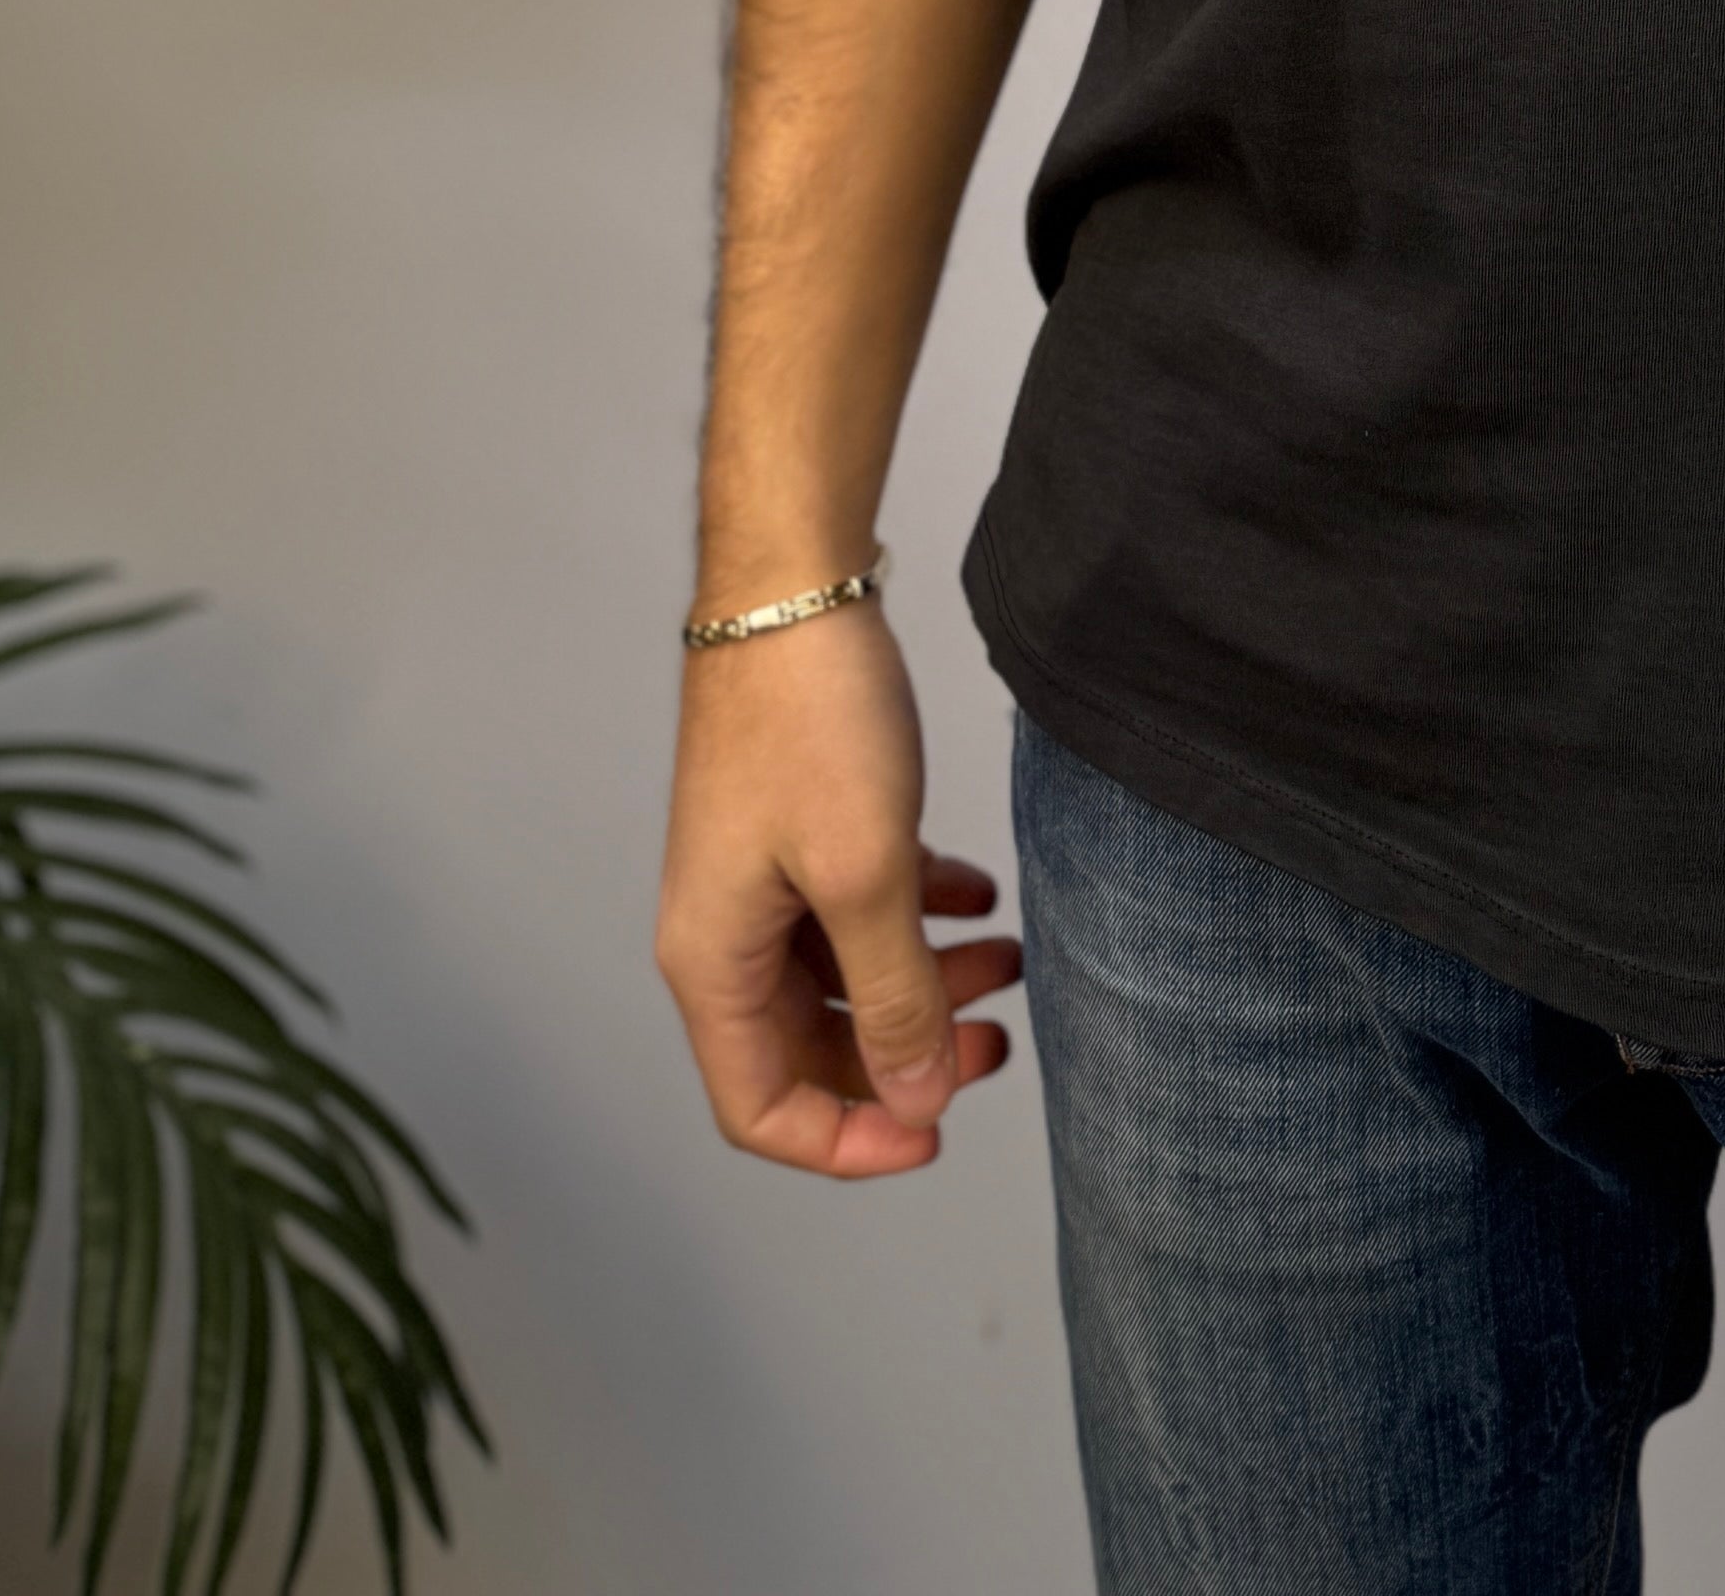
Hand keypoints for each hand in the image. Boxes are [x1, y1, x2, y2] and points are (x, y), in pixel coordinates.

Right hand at [653, 601, 1023, 1175]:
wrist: (792, 585)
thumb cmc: (810, 719)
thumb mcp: (865, 874)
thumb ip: (893, 995)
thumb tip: (917, 1094)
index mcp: (713, 962)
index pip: (761, 1106)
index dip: (848, 1139)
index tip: (937, 1130)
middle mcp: (725, 931)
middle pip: (810, 1046)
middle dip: (906, 1056)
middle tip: (998, 1044)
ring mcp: (759, 878)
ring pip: (843, 975)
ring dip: (925, 981)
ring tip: (1011, 961)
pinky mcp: (797, 829)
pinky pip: (855, 908)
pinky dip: (919, 914)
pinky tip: (979, 893)